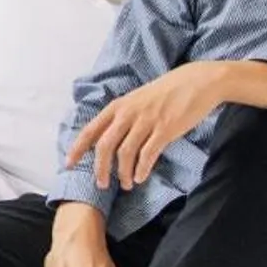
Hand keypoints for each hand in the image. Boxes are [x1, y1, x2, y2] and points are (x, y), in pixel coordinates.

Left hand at [67, 60, 266, 191]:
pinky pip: (148, 154)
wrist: (197, 81)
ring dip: (123, 173)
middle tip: (102, 184)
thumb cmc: (166, 92)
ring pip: (125, 153)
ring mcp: (146, 121)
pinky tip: (141, 177)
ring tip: (126, 184)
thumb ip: (123, 117)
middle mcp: (128, 113)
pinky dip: (142, 169)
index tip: (68, 164)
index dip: (77, 149)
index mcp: (118, 106)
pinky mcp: (165, 129)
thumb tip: (111, 140)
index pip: (90, 130)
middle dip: (100, 168)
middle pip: (104, 146)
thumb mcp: (137, 100)